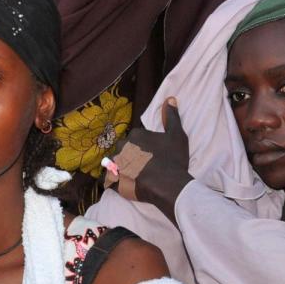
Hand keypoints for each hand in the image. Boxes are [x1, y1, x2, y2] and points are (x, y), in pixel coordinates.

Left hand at [109, 98, 190, 223]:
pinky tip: (121, 183)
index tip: (152, 154)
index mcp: (135, 134)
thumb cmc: (173, 159)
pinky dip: (112, 181)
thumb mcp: (177, 135)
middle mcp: (122, 146)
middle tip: (143, 166)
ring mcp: (116, 163)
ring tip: (133, 176)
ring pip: (114, 163)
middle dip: (130, 155)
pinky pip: (108, 179)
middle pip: (124, 149)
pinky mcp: (113, 180)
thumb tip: (169, 98)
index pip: (136, 138)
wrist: (167, 184)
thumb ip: (171, 116)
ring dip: (120, 167)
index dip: (144, 146)